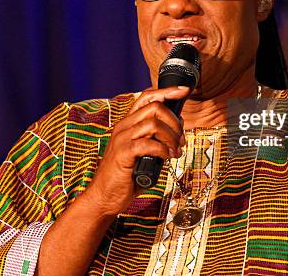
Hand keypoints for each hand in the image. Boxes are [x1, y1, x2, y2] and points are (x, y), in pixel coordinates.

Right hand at [81, 86, 189, 216]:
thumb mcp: (144, 152)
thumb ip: (157, 138)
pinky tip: (167, 157)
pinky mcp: (123, 154)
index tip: (183, 91)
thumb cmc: (126, 176)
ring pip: (153, 123)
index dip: (167, 91)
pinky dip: (163, 149)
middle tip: (181, 139)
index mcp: (128, 123)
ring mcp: (122, 139)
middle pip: (155, 107)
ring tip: (176, 151)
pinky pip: (148, 143)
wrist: (104, 197)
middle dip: (174, 121)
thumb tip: (178, 127)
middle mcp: (124, 126)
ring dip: (171, 136)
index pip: (147, 96)